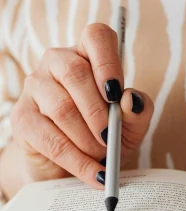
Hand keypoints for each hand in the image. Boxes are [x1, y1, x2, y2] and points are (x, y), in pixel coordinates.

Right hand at [5, 23, 152, 194]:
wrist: (74, 167)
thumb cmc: (104, 136)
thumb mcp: (131, 126)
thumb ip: (138, 111)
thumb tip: (132, 100)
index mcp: (87, 54)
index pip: (96, 37)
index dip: (108, 62)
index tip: (117, 94)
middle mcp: (57, 62)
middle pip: (75, 72)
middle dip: (99, 112)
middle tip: (111, 139)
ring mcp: (35, 87)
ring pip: (62, 107)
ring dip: (88, 139)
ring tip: (103, 157)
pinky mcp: (23, 118)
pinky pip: (50, 138)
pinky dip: (77, 160)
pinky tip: (94, 174)